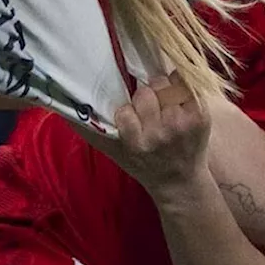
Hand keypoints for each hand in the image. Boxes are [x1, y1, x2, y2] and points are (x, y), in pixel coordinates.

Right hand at [87, 72, 211, 193]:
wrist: (179, 181)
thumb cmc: (143, 164)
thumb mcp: (115, 153)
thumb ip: (91, 132)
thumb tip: (63, 109)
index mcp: (137, 143)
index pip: (125, 111)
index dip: (128, 111)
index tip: (133, 119)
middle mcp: (160, 134)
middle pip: (146, 92)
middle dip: (146, 97)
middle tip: (151, 110)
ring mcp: (183, 124)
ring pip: (165, 84)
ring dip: (164, 90)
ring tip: (167, 106)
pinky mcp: (202, 116)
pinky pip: (188, 83)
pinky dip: (183, 85)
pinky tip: (181, 98)